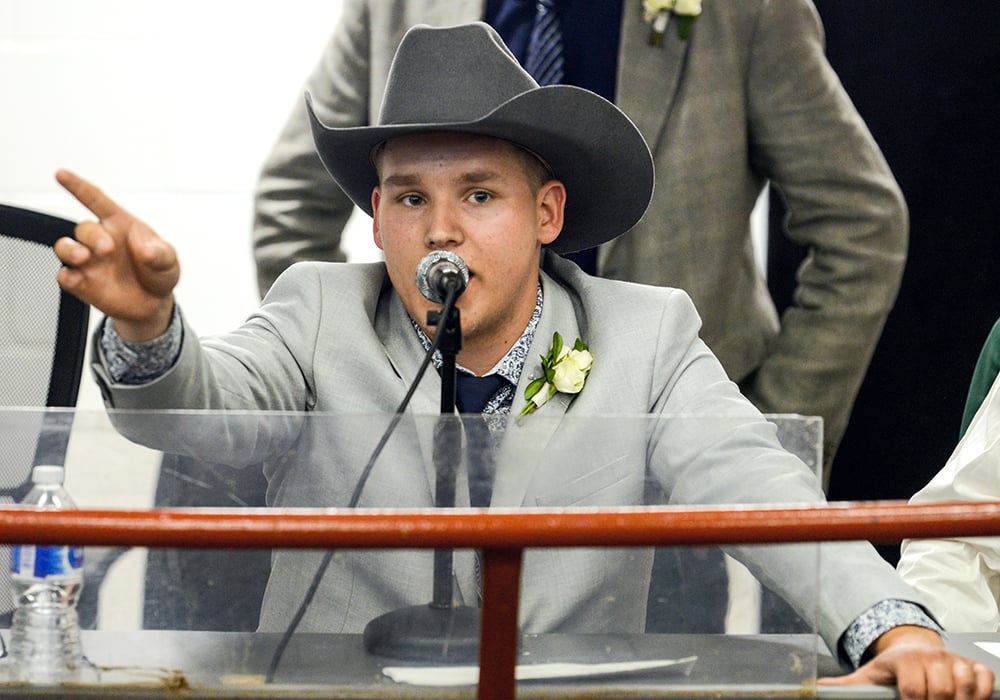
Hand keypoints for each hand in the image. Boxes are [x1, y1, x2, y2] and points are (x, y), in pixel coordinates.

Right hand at [53, 169, 178, 340]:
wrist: (155, 302)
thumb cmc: (158, 272)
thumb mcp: (168, 260)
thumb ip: (160, 253)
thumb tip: (146, 250)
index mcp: (119, 224)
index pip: (96, 200)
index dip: (78, 186)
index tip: (61, 174)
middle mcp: (100, 239)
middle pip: (84, 228)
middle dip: (92, 235)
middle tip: (107, 248)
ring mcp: (89, 261)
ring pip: (64, 247)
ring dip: (70, 250)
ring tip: (83, 257)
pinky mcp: (83, 283)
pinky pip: (65, 276)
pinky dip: (67, 276)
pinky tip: (76, 278)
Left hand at [818, 626, 993, 698]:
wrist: (912, 648)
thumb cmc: (892, 668)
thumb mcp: (868, 675)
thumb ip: (846, 685)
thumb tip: (818, 686)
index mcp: (905, 659)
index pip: (914, 689)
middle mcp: (931, 656)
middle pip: (941, 691)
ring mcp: (953, 659)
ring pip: (964, 684)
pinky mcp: (970, 663)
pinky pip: (983, 678)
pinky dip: (981, 692)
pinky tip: (968, 699)